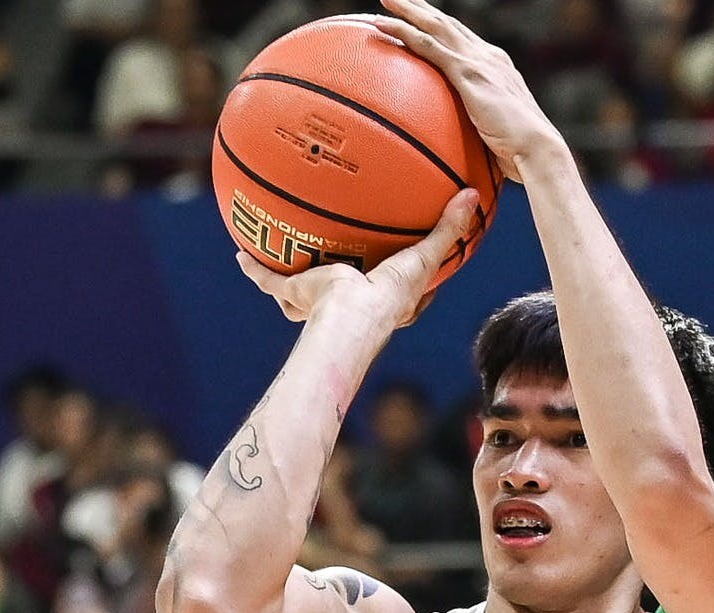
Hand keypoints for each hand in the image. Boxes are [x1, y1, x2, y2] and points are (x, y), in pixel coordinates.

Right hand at [237, 188, 479, 326]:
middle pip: (344, 288)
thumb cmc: (390, 295)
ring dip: (292, 277)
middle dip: (342, 275)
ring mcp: (318, 302)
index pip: (398, 293)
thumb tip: (472, 196)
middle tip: (344, 259)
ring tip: (283, 253)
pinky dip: (254, 267)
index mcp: (385, 302)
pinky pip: (268, 280)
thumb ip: (448, 228)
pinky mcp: (294, 296)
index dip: (403, 278)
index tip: (405, 262)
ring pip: (301, 289)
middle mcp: (349, 303)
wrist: (350, 315)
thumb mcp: (424, 257)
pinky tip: (241, 252)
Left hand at [372, 0, 565, 182]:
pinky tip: (381, 25)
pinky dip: (404, 32)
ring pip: (436, 26)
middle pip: (448, 24)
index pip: (463, 38)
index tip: (424, 17)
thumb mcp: (498, 131)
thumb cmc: (522, 151)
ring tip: (386, 0)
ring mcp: (478, 61)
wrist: (538, 148)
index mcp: (497, 66)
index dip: (441, 25)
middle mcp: (488, 56)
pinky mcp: (468, 72)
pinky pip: (429, 46)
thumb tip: (467, 148)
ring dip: (409, 9)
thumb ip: (482, 126)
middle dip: (422, 8)